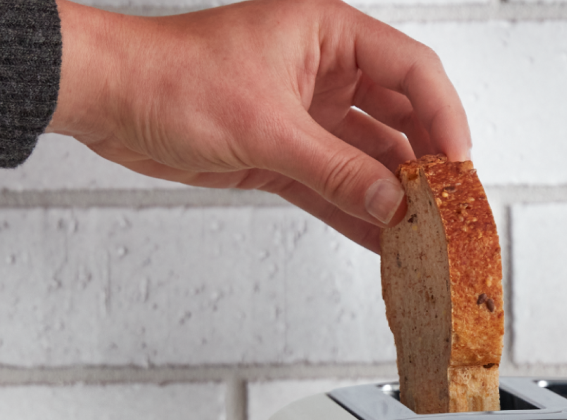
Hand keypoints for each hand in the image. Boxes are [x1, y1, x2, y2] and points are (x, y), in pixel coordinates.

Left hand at [48, 0, 472, 251]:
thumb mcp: (265, 128)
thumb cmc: (170, 76)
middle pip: (398, 114)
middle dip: (425, 161)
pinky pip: (331, 183)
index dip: (445, 116)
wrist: (108, 98)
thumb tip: (390, 203)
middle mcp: (323, 68)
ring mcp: (303, 111)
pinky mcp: (279, 149)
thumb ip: (335, 170)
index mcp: (328, 33)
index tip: (459, 164)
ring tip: (422, 234)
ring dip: (391, 194)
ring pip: (366, 155)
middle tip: (449, 206)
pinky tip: (382, 241)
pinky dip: (354, 210)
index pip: (412, 70)